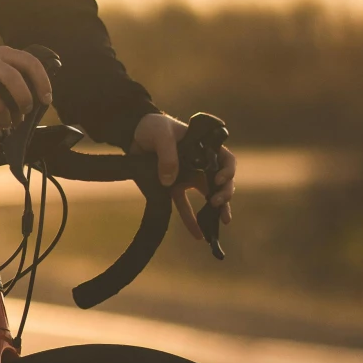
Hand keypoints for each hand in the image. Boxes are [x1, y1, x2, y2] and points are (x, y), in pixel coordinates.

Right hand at [0, 43, 54, 135]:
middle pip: (14, 80)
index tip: (46, 100)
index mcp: (3, 53)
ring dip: (5, 119)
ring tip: (7, 125)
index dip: (42, 82)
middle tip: (24, 112)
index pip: (30, 62)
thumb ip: (13, 70)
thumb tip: (33, 101)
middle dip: (24, 101)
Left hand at [132, 111, 236, 241]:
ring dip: (216, 210)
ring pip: (208, 196)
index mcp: (203, 148)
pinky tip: (199, 234)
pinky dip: (191, 221)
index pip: (225, 159)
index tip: (220, 179)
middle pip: (221, 181)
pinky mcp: (172, 188)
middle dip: (225, 193)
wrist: (134, 133)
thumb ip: (167, 155)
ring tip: (221, 222)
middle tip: (218, 203)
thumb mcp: (161, 135)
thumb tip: (169, 181)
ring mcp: (187, 177)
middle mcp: (199, 164)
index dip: (228, 170)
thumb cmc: (153, 127)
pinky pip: (184, 207)